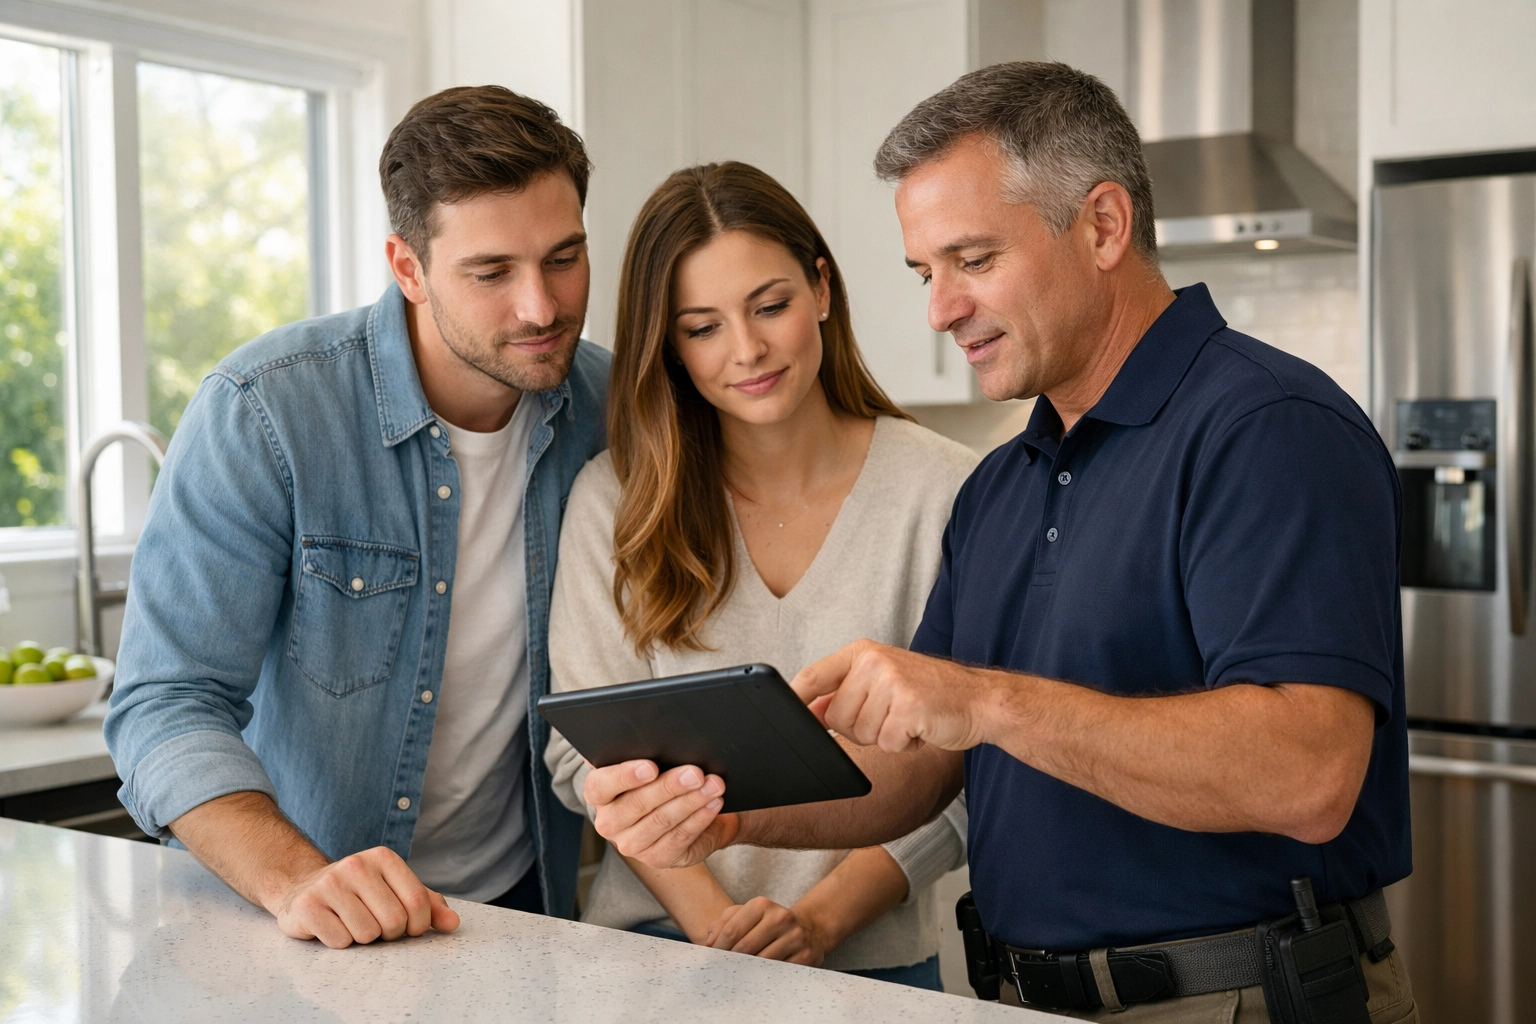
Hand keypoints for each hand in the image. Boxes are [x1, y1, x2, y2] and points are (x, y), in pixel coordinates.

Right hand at [268, 846, 459, 948]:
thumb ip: (428, 906)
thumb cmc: (360, 895)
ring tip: (351, 923)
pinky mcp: (307, 906)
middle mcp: (355, 865)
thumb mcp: (396, 892)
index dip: (417, 925)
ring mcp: (329, 884)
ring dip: (363, 939)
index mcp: (384, 858)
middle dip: (388, 934)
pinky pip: (340, 941)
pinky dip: (340, 943)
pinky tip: (331, 927)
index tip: (407, 927)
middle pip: (394, 921)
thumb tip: (453, 923)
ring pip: (367, 934)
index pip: (418, 902)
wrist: (304, 889)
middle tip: (374, 925)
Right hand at [584, 760, 739, 868]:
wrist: (688, 811)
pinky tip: (712, 804)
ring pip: (661, 821)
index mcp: (599, 793)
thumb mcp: (652, 764)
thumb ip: (646, 754)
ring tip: (713, 785)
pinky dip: (699, 818)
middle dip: (670, 786)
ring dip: (691, 801)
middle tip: (696, 773)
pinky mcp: (656, 858)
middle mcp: (609, 822)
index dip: (624, 776)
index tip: (650, 767)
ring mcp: (631, 844)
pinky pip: (679, 837)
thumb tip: (660, 739)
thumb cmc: (663, 779)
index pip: (600, 785)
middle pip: (637, 804)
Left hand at [704, 896, 829, 965]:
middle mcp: (780, 918)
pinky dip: (764, 977)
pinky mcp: (805, 956)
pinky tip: (756, 978)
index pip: (732, 930)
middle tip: (720, 970)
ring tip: (737, 975)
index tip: (712, 959)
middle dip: (729, 961)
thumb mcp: (747, 915)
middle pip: (744, 948)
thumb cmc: (769, 924)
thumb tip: (709, 941)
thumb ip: (724, 922)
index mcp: (762, 905)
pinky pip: (777, 972)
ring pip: (760, 962)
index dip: (718, 948)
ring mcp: (794, 937)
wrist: (809, 929)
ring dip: (745, 971)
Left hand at [793, 640, 995, 752]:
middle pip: (834, 717)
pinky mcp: (908, 707)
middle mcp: (874, 662)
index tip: (781, 717)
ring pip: (859, 733)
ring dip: (883, 737)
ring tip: (907, 719)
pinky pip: (886, 744)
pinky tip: (919, 729)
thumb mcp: (883, 680)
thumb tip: (807, 712)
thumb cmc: (930, 692)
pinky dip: (903, 745)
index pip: (812, 676)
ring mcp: (891, 683)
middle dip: (859, 729)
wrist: (979, 699)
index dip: (795, 701)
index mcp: (863, 652)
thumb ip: (844, 692)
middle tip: (890, 716)